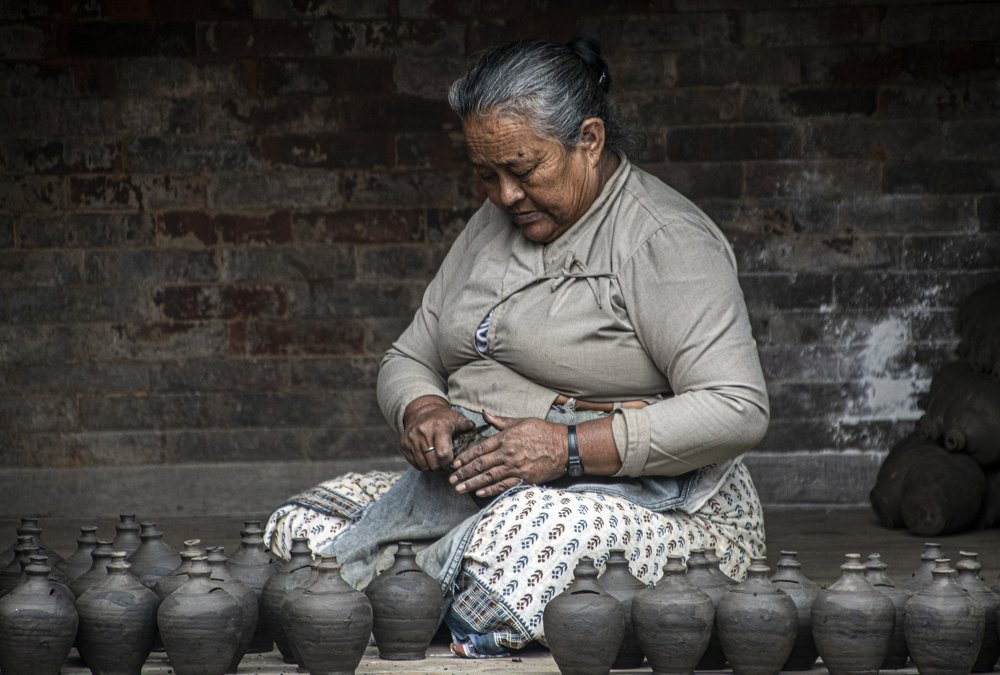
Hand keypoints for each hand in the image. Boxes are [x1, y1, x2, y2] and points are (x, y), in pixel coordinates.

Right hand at [400, 395, 474, 470]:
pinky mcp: (403, 444)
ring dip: (431, 467)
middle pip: (433, 462)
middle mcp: (422, 432)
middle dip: (440, 467)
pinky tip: (428, 460)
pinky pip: (414, 463)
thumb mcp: (456, 418)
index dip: (448, 462)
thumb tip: (473, 429)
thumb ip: (466, 425)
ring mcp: (411, 439)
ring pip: (423, 465)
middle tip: (444, 465)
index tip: (452, 463)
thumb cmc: (443, 418)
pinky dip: (422, 465)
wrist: (421, 412)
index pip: (443, 454)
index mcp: (438, 427)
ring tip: (437, 463)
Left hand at [448, 412, 567, 497]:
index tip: (455, 463)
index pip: (480, 449)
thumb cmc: (543, 432)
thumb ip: (500, 421)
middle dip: (464, 473)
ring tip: (459, 489)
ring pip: (489, 477)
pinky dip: (490, 490)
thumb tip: (484, 414)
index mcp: (506, 438)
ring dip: (472, 484)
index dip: (466, 457)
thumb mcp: (520, 422)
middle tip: (451, 480)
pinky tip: (479, 492)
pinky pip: (504, 486)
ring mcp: (516, 467)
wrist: (565, 446)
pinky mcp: (525, 478)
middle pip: (481, 465)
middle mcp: (508, 453)